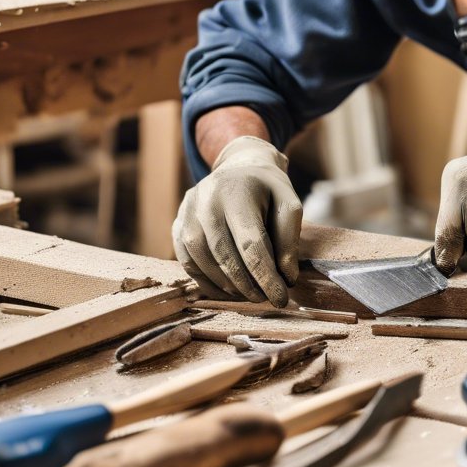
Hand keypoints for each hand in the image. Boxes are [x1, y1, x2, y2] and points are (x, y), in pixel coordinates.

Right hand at [172, 135, 301, 305]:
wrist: (239, 166)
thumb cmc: (268, 189)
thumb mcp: (289, 204)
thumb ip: (289, 239)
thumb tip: (285, 278)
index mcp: (237, 192)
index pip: (251, 243)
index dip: (266, 276)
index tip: (281, 298)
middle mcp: (205, 200)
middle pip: (224, 254)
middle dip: (247, 284)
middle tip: (266, 299)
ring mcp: (187, 212)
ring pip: (202, 260)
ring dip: (227, 286)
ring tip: (250, 295)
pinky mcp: (177, 224)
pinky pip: (188, 261)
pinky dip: (207, 282)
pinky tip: (228, 290)